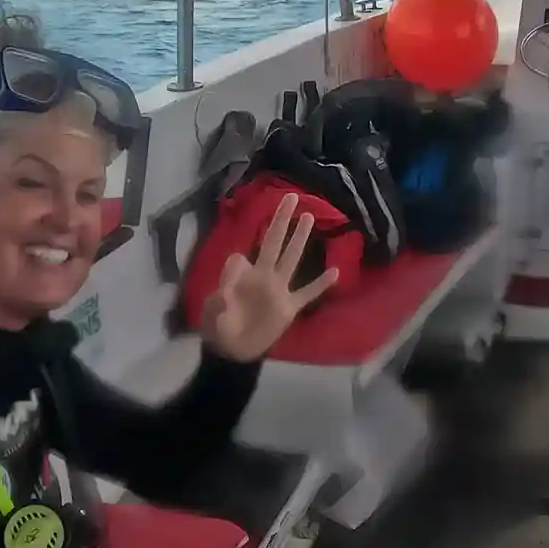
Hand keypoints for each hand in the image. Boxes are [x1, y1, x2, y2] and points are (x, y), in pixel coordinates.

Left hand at [194, 193, 339, 361]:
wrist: (233, 351)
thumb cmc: (218, 328)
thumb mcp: (212, 314)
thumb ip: (219, 300)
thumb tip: (225, 288)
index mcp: (242, 277)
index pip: (241, 259)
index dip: (237, 264)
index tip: (236, 270)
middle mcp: (263, 276)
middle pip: (273, 243)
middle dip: (280, 220)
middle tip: (291, 196)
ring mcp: (278, 290)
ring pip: (291, 259)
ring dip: (299, 239)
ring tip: (309, 216)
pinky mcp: (289, 307)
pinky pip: (307, 293)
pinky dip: (321, 284)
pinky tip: (336, 272)